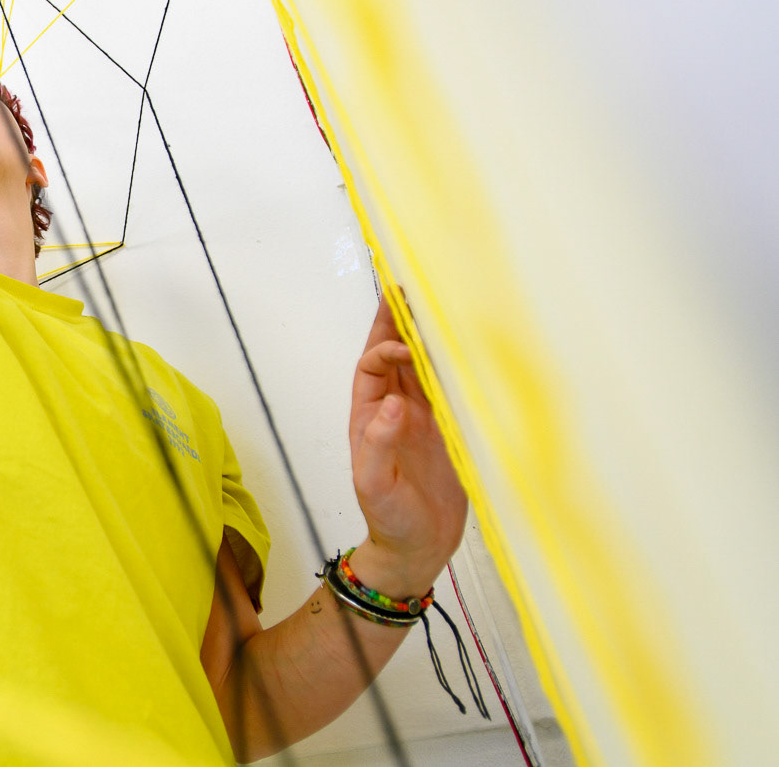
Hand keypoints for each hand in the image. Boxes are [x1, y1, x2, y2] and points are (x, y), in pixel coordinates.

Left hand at [346, 295, 466, 593]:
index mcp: (368, 416)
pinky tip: (465, 345)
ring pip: (421, 365)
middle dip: (396, 320)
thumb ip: (378, 445)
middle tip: (404, 284)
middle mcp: (393, 409)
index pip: (373, 368)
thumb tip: (392, 403)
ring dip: (425, 336)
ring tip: (435, 301)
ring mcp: (421, 418)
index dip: (387, 351)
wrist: (417, 548)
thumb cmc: (389, 519)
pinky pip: (449, 388)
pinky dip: (454, 366)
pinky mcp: (447, 429)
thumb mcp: (375, 485)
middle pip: (393, 354)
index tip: (408, 349)